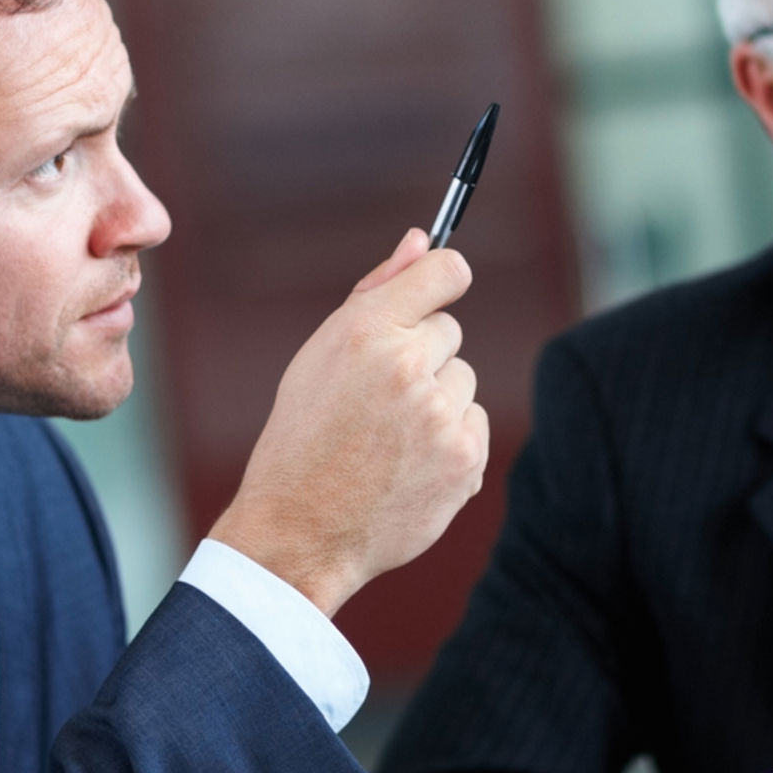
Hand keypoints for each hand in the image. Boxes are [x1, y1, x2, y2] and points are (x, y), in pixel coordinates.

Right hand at [208, 230, 487, 616]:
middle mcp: (406, 367)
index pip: (445, 272)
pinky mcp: (466, 459)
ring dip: (437, 400)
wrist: (300, 531)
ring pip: (463, 380)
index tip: (439, 290)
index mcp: (365, 331)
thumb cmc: (304, 436)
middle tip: (376, 398)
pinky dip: (450, 441)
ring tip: (388, 436)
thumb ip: (377, 291)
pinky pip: (473, 423)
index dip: (444, 278)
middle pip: (449, 331)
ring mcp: (440, 416)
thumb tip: (423, 240)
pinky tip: (407, 463)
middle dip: (421, 356)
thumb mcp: (321, 355)